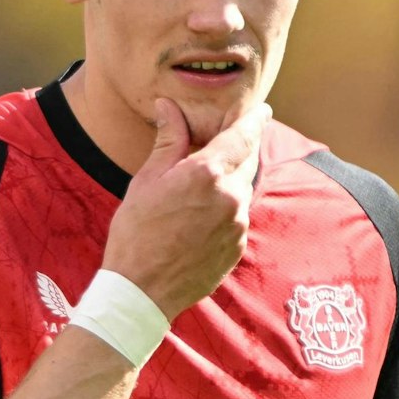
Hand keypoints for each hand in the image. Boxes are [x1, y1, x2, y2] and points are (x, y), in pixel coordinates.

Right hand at [102, 98, 269, 317]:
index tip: (262, 110)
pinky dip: (226, 209)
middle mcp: (230, 196)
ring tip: (201, 190)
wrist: (141, 291)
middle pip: (247, 161)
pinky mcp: (238, 247)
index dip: (254, 120)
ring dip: (230, 182)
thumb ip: (168, 141)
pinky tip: (200, 219)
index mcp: (207, 173)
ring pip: (242, 190)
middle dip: (240, 150)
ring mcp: (238, 224)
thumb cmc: (136, 233)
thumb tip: (169, 107)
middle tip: (225, 144)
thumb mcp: (147, 181)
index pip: (243, 136)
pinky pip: (238, 218)